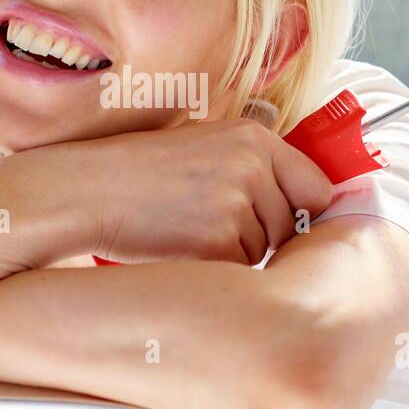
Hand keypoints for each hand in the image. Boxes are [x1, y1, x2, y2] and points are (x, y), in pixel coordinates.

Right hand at [70, 117, 332, 265]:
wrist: (89, 191)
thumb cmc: (142, 173)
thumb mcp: (205, 145)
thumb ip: (255, 166)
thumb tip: (309, 203)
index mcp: (255, 137)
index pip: (319, 188)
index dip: (304, 213)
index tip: (291, 224)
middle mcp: (254, 167)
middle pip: (292, 226)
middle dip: (263, 235)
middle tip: (211, 222)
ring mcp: (238, 205)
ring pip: (264, 251)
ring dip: (236, 252)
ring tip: (188, 228)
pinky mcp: (219, 243)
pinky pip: (239, 271)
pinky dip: (215, 268)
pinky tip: (180, 246)